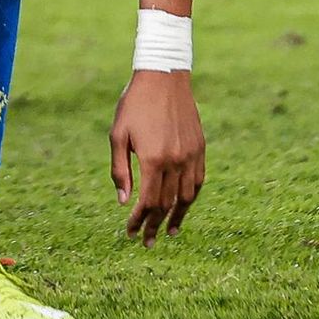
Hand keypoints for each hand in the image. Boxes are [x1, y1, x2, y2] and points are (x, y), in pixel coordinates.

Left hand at [109, 70, 205, 245]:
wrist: (163, 76)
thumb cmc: (134, 104)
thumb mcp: (118, 135)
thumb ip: (120, 171)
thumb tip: (124, 201)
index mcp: (152, 159)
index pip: (148, 202)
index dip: (139, 221)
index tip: (130, 233)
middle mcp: (175, 160)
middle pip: (167, 204)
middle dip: (154, 225)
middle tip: (146, 242)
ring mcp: (190, 154)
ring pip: (186, 196)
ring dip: (177, 217)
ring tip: (168, 231)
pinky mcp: (199, 146)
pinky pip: (198, 180)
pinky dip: (191, 197)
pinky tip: (183, 205)